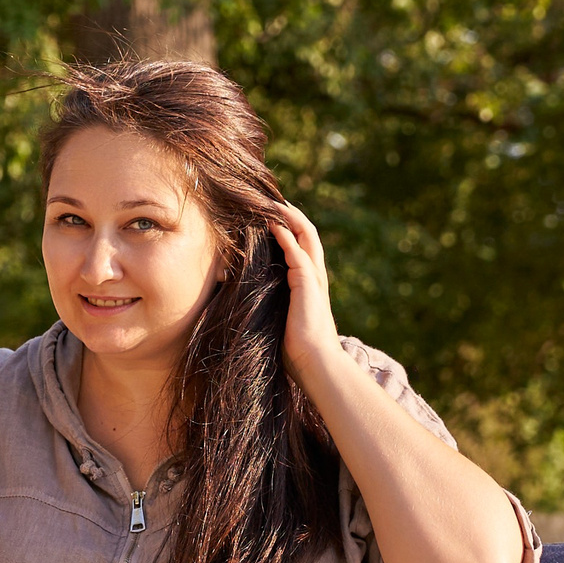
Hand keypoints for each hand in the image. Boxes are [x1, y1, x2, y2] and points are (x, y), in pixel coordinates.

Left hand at [266, 201, 345, 380]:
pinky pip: (296, 251)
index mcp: (309, 284)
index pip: (301, 245)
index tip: (269, 215)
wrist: (315, 364)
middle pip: (307, 233)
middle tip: (270, 198)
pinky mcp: (308, 283)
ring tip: (271, 201)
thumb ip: (272, 306)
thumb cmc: (296, 351)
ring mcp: (313, 278)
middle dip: (290, 213)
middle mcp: (314, 276)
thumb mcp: (280, 320)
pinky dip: (285, 234)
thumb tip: (248, 304)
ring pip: (305, 235)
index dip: (288, 227)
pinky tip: (271, 222)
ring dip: (288, 216)